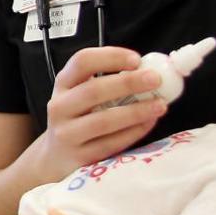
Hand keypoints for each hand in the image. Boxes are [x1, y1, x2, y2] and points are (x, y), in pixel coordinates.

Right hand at [36, 47, 168, 176]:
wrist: (55, 155)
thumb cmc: (78, 117)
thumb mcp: (81, 94)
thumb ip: (109, 81)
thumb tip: (150, 71)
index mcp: (64, 83)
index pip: (82, 61)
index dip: (110, 57)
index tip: (137, 59)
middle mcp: (59, 106)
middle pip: (93, 90)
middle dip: (128, 83)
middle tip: (156, 79)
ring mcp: (66, 133)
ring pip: (103, 121)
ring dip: (135, 112)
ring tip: (160, 105)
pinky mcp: (78, 157)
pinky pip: (110, 144)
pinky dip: (133, 132)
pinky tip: (149, 123)